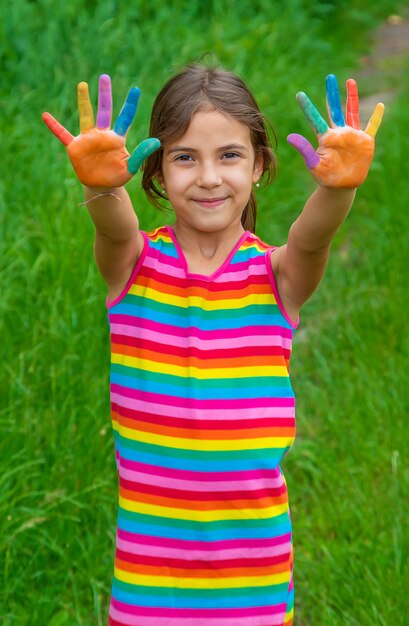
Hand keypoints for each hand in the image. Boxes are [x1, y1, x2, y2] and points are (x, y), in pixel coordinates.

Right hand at [42, 74, 159, 187]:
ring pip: (85, 116)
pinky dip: (54, 126)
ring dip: (84, 101)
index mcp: (117, 138)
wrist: (102, 186)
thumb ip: (141, 154)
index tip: (136, 89)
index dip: (130, 105)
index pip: (124, 117)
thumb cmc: (117, 175)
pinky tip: (45, 116)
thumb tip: (156, 141)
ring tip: (83, 85)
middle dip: (105, 95)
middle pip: (104, 111)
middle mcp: (102, 134)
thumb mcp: (131, 167)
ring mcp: (88, 139)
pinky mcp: (75, 147)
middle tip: (105, 77)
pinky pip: (62, 135)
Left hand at [287, 74, 383, 188]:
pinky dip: (376, 117)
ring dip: (352, 97)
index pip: (315, 119)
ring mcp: (352, 136)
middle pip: (335, 109)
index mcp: (325, 137)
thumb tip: (290, 136)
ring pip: (352, 112)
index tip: (299, 95)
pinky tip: (380, 105)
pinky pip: (372, 127)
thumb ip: (304, 149)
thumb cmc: (325, 177)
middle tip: (329, 77)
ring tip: (349, 81)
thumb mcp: (313, 164)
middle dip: (332, 93)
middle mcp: (338, 133)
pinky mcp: (365, 142)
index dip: (307, 107)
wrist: (340, 187)